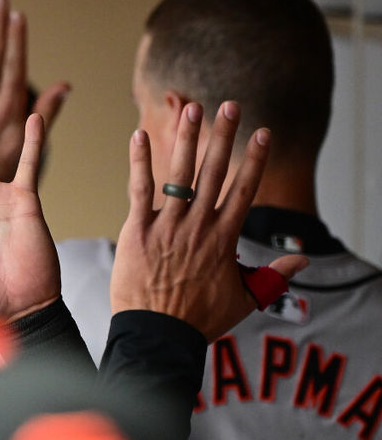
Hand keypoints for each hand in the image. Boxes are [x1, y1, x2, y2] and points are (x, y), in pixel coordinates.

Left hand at [110, 101, 307, 340]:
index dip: (255, 159)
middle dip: (223, 136)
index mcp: (223, 238)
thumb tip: (303, 262)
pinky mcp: (137, 231)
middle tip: (230, 105)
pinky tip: (137, 135)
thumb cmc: (199, 320)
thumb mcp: (243, 299)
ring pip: (179, 174)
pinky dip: (138, 162)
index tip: (264, 132)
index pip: (244, 189)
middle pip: (214, 172)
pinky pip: (138, 190)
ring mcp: (167, 226)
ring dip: (185, 139)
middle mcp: (198, 226)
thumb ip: (273, 276)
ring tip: (190, 108)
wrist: (159, 334)